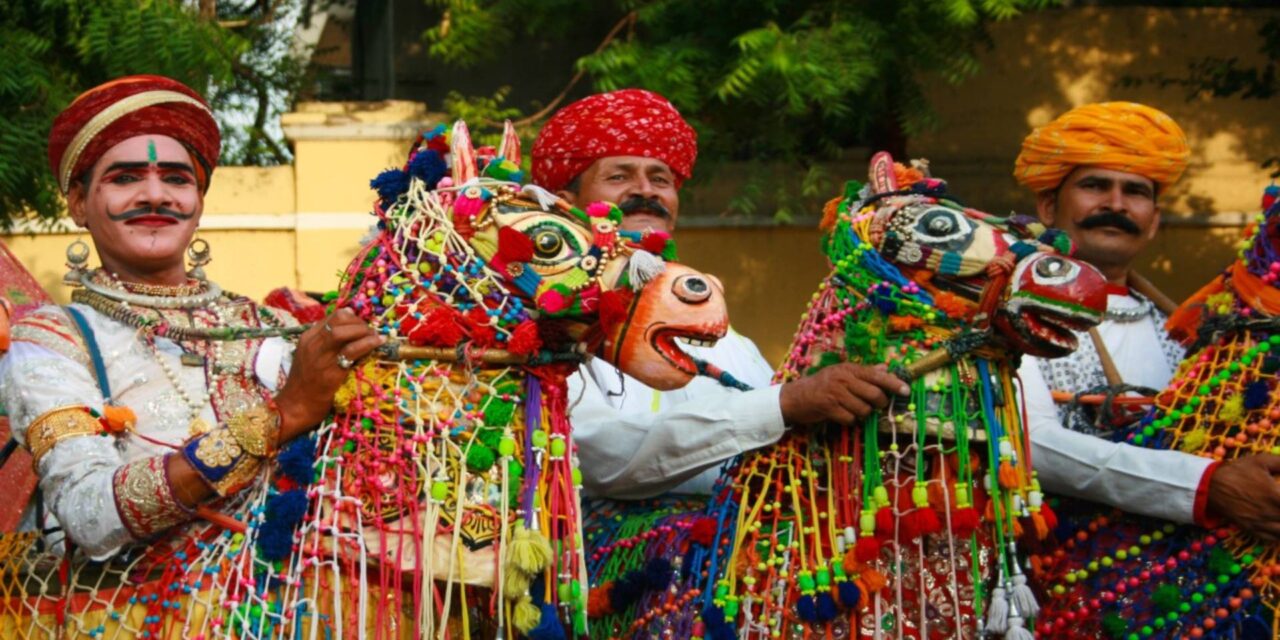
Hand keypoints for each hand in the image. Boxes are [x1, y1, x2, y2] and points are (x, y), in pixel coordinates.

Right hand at [273, 308, 382, 438]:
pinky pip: (351, 351)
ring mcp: (320, 357)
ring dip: (364, 331)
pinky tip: (378, 344)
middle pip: (340, 320)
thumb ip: (327, 343)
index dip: (353, 318)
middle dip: (360, 322)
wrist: (294, 408)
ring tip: (376, 338)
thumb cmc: (306, 384)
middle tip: (372, 332)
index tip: (363, 326)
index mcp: (308, 338)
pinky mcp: (330, 372)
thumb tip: (351, 329)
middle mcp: (313, 344)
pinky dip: (368, 344)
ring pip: (344, 332)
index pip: (334, 317)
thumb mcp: (311, 357)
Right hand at [779, 363, 909, 425]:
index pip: (877, 375)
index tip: (906, 391)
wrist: (794, 397)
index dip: (894, 383)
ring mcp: (836, 393)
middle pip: (875, 394)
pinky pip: (850, 419)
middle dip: (878, 403)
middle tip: (873, 404)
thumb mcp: (841, 373)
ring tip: (851, 409)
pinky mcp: (829, 408)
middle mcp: (843, 379)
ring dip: (862, 414)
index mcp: (849, 369)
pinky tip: (841, 415)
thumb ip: (864, 372)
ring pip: (864, 409)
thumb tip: (885, 368)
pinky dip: (849, 420)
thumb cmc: (820, 385)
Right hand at [1206, 454, 1279, 539]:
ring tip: (1279, 514)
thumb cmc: (1237, 471)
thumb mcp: (1261, 461)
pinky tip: (1278, 527)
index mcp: (1277, 496)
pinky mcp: (1252, 529)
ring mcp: (1262, 523)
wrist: (1210, 485)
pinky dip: (1278, 535)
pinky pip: (1272, 538)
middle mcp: (1272, 513)